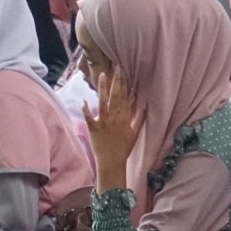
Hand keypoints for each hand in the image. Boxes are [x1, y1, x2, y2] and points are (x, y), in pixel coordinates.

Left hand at [84, 64, 145, 190]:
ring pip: (103, 103)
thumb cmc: (124, 148)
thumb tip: (145, 104)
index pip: (125, 98)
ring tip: (102, 75)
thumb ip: (140, 118)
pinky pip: (89, 117)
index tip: (124, 73)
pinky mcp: (93, 129)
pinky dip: (87, 109)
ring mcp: (103, 123)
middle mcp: (114, 118)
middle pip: (115, 97)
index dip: (125, 85)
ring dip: (102, 89)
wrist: (112, 162)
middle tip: (116, 67)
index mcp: (124, 118)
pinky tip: (85, 100)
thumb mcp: (135, 133)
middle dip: (116, 81)